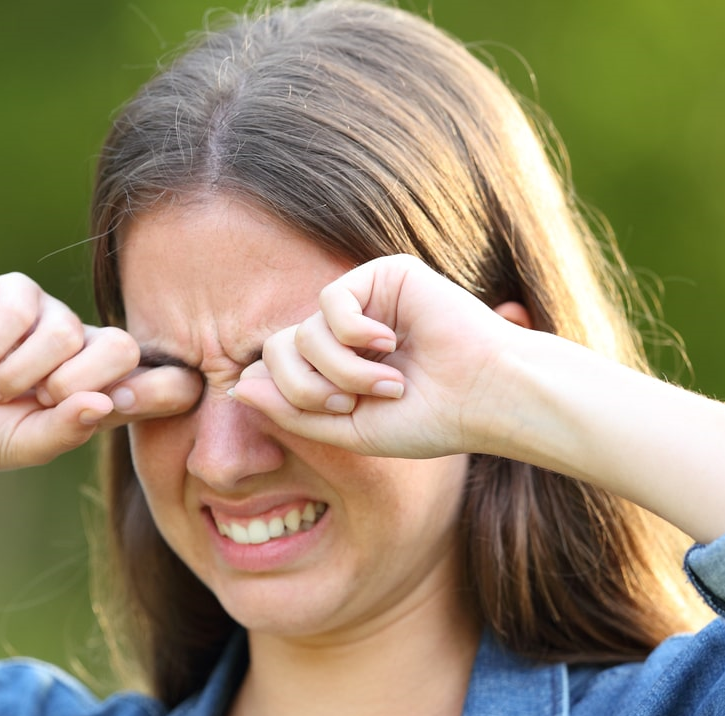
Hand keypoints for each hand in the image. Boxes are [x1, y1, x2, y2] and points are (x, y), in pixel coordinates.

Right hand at [0, 273, 201, 471]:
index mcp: (106, 393)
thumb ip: (67, 429)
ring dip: (19, 372)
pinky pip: (22, 309)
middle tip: (36, 400)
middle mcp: (87, 351)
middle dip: (74, 382)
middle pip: (123, 347)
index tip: (116, 405)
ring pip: (64, 333)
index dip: (157, 390)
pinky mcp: (15, 293)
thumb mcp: (26, 445)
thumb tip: (105, 402)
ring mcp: (52, 317)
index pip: (167, 384)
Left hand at [228, 255, 530, 459]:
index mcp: (335, 366)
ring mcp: (363, 301)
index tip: (339, 414)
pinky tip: (391, 343)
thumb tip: (238, 386)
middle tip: (350, 404)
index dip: (291, 396)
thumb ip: (292, 411)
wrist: (486, 398)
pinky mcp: (384, 275)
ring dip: (340, 368)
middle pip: (277, 350)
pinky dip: (352, 333)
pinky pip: (330, 301)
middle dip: (306, 386)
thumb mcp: (348, 431)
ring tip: (387, 383)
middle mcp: (344, 331)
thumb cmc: (427, 419)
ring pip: (303, 331)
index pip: (274, 371)